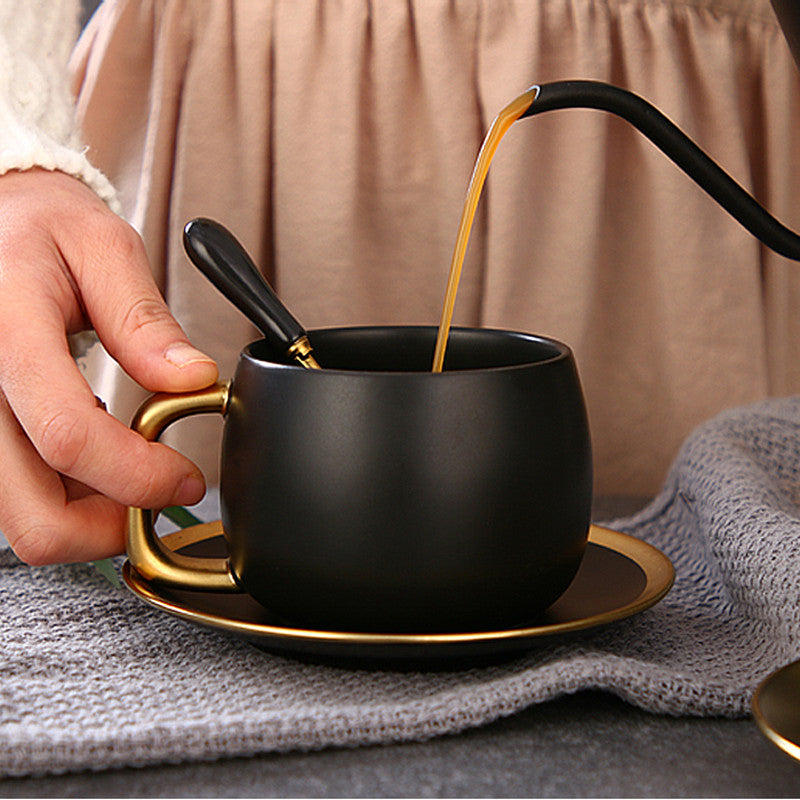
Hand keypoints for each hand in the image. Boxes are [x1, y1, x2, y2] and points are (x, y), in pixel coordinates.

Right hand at [0, 169, 218, 564]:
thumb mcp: (102, 248)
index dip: (139, 475)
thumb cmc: (39, 228)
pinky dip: (66, 496)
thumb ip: (143, 320)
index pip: (68, 435)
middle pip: (35, 515)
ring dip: (90, 516)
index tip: (185, 477)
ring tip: (133, 468)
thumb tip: (193, 379)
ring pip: (24, 520)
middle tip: (160, 495)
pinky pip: (17, 498)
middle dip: (112, 524)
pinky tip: (96, 456)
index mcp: (6, 333)